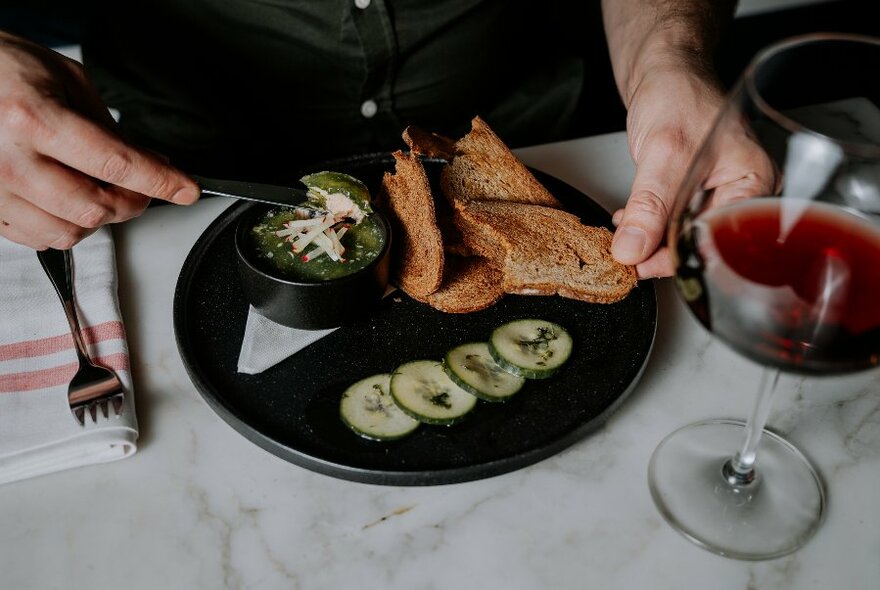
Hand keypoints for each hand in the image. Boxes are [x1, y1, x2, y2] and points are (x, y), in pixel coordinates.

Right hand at [0, 32, 198, 249]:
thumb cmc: (4, 69)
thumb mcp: (65, 79)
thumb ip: (107, 126)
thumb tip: (147, 162)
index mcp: (33, 118)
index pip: (115, 163)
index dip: (160, 180)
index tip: (186, 189)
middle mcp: (9, 159)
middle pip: (96, 208)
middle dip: (133, 201)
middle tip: (142, 185)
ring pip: (70, 232)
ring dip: (99, 217)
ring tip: (99, 187)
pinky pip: (40, 238)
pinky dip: (65, 226)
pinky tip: (67, 199)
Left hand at [611, 67, 777, 277]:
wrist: (664, 72)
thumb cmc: (679, 94)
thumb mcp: (663, 153)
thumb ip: (649, 206)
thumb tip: (633, 249)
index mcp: (754, 182)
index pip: (718, 239)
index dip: (678, 257)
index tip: (642, 266)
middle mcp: (744, 191)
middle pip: (704, 242)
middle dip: (663, 251)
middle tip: (629, 257)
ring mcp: (720, 192)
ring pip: (685, 235)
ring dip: (653, 240)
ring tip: (625, 239)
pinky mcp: (696, 192)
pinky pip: (675, 221)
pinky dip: (651, 226)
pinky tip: (631, 224)